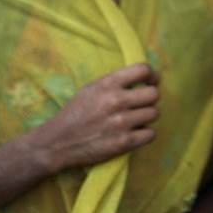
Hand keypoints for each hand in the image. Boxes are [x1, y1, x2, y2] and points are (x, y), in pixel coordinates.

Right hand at [33, 62, 159, 171]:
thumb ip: (116, 82)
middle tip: (141, 105)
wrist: (58, 142)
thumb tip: (145, 78)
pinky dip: (144, 135)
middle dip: (150, 99)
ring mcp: (121, 123)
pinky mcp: (124, 143)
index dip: (152, 76)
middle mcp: (116, 101)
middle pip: (154, 94)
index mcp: (108, 83)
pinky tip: (133, 133)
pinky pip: (150, 134)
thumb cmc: (76, 113)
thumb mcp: (92, 88)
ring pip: (154, 114)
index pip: (143, 70)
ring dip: (147, 117)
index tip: (152, 82)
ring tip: (134, 120)